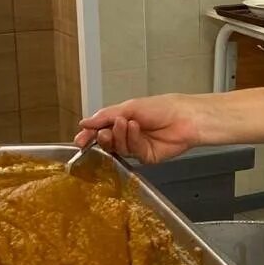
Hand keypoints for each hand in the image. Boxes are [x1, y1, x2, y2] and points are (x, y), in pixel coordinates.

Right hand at [74, 94, 203, 164]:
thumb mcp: (128, 107)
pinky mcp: (146, 157)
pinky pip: (133, 152)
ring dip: (119, 136)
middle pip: (107, 142)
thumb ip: (104, 116)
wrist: (184, 117)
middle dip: (102, 138)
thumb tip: (84, 123)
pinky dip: (133, 140)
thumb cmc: (162, 107)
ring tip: (124, 123)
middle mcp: (128, 135)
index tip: (80, 139)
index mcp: (122, 121)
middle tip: (102, 133)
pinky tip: (137, 129)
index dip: (89, 136)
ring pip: (119, 148)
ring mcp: (137, 147)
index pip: (100, 130)